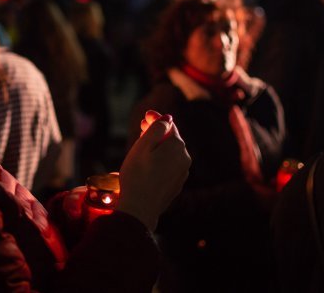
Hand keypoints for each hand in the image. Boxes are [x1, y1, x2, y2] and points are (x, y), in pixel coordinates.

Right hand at [116, 110, 190, 230]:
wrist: (139, 208)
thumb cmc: (138, 175)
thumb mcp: (143, 146)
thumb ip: (156, 128)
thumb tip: (167, 118)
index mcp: (177, 146)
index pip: (169, 125)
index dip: (156, 118)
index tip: (145, 115)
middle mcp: (185, 158)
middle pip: (170, 139)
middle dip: (157, 132)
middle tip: (142, 127)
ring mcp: (182, 173)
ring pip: (170, 153)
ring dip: (158, 147)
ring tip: (143, 145)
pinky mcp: (176, 185)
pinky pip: (169, 166)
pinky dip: (160, 161)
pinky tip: (148, 164)